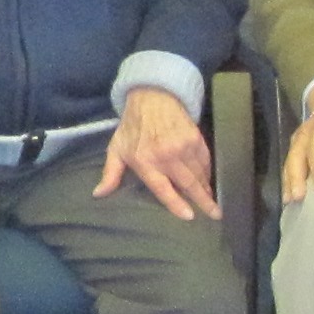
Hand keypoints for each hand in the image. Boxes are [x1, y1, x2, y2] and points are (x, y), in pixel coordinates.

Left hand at [95, 84, 218, 219]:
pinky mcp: (195, 138)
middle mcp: (166, 155)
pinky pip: (205, 161)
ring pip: (199, 174)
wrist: (151, 97)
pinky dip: (207, 173)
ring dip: (207, 188)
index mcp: (145, 161)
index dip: (176, 203)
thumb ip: (110, 174)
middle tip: (215, 215)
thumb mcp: (116, 149)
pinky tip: (208, 182)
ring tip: (213, 203)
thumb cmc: (132, 127)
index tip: (189, 216)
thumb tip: (98, 194)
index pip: (163, 188)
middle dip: (203, 201)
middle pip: (188, 184)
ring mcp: (183, 146)